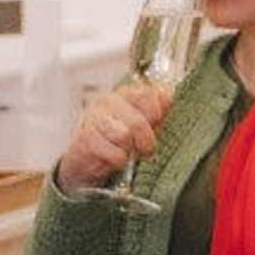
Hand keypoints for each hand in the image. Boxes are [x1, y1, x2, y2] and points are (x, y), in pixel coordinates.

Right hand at [57, 81, 173, 190]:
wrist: (86, 155)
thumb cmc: (121, 136)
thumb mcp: (145, 122)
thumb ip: (158, 110)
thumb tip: (168, 97)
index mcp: (127, 93)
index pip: (149, 96)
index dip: (157, 115)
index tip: (156, 127)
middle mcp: (109, 101)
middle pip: (138, 122)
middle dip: (147, 140)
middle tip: (146, 149)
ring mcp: (95, 118)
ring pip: (124, 135)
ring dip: (131, 150)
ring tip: (129, 153)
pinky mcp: (86, 138)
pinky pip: (114, 153)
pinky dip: (120, 160)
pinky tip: (116, 158)